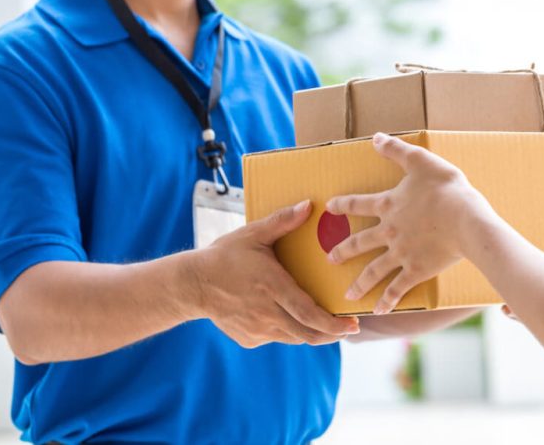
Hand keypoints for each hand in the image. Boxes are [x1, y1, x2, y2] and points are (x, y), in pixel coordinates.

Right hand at [188, 200, 359, 347]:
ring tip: (325, 324)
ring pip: (294, 338)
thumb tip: (309, 205)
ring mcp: (257, 329)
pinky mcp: (249, 339)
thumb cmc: (224, 256)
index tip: (352, 325)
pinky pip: (276, 337)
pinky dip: (287, 330)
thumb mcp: (253, 235)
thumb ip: (282, 222)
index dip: (333, 324)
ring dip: (312, 333)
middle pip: (308, 334)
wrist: (191, 284)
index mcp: (273, 288)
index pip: (310, 314)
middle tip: (348, 328)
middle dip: (332, 334)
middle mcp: (267, 313)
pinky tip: (288, 316)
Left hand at [326, 133, 495, 313]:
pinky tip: (378, 311)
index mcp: (388, 205)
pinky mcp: (416, 271)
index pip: (358, 204)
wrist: (466, 220)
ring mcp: (401, 254)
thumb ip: (396, 150)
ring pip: (374, 270)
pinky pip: (397, 289)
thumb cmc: (447, 189)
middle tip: (330, 260)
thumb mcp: (421, 161)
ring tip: (348, 295)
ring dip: (359, 283)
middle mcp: (388, 231)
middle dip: (343, 251)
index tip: (329, 208)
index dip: (342, 205)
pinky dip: (388, 301)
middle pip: (359, 243)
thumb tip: (375, 138)